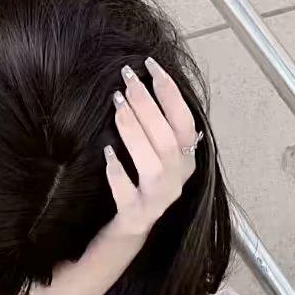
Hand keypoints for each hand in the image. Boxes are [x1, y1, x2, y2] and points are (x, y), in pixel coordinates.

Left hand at [105, 57, 200, 237]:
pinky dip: (118, 172)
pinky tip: (107, 152)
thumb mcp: (156, 154)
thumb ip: (156, 127)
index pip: (184, 121)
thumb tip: (138, 81)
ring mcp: (158, 200)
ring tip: (117, 106)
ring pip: (153, 164)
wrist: (131, 229)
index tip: (150, 65)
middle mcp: (177, 180)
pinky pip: (128, 193)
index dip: (170, 92)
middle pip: (168, 140)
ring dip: (135, 132)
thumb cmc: (142, 183)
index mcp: (186, 160)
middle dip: (148, 106)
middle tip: (127, 80)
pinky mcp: (136, 215)